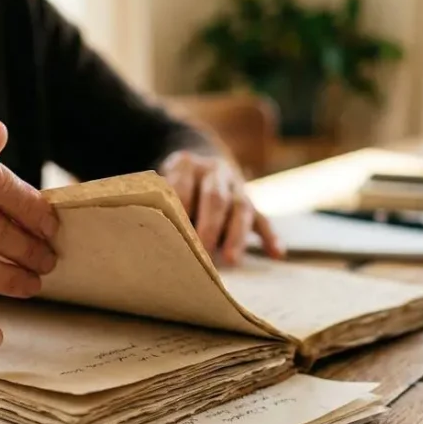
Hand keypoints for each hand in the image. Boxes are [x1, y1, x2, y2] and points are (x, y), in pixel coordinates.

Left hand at [158, 150, 281, 264]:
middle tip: (201, 253)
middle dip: (209, 227)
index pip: (182, 186)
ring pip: (241, 208)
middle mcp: (214, 171)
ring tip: (233, 260)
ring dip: (237, 235)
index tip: (173, 234)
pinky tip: (277, 254)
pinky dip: (270, 236)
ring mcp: (236, 185)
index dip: (179, 210)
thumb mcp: (158, 182)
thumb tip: (144, 233)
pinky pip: (263, 218)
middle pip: (215, 198)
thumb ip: (155, 201)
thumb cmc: (168, 185)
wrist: (197, 163)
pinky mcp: (251, 201)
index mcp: (185, 163)